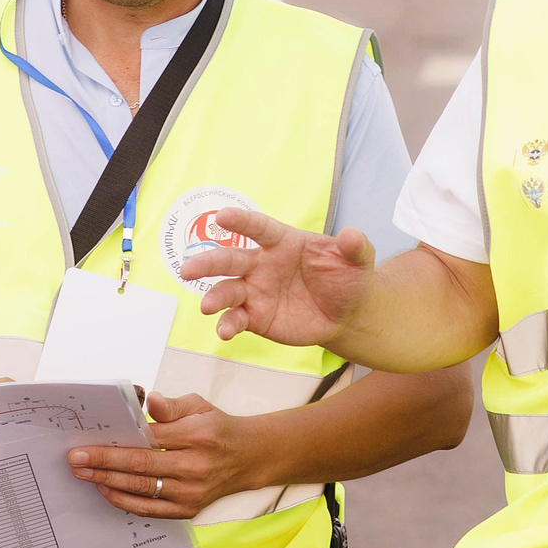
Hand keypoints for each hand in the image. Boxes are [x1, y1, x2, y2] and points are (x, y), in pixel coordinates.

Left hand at [69, 393, 261, 519]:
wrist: (248, 458)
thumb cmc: (217, 428)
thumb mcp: (199, 406)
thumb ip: (171, 406)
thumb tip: (148, 400)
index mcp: (197, 435)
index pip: (147, 440)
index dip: (114, 444)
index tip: (86, 445)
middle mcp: (194, 466)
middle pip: (139, 467)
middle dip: (102, 464)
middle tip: (75, 461)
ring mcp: (191, 492)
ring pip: (140, 490)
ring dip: (107, 483)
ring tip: (83, 475)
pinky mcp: (187, 510)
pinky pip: (148, 509)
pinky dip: (124, 501)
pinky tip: (106, 490)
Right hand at [181, 208, 377, 346]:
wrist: (348, 313)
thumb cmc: (348, 277)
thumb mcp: (358, 259)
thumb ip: (354, 246)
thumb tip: (352, 234)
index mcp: (283, 242)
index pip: (259, 228)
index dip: (242, 222)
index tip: (223, 216)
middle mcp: (262, 264)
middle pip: (230, 259)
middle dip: (208, 262)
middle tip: (189, 268)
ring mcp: (256, 291)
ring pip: (227, 291)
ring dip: (214, 297)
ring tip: (207, 307)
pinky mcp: (256, 316)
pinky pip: (237, 319)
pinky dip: (228, 325)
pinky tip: (225, 331)